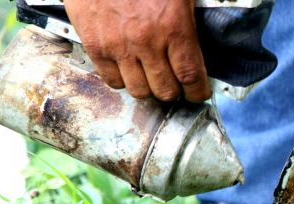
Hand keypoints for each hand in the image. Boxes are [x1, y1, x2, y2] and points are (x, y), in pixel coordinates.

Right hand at [64, 0, 210, 101]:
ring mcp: (119, 46)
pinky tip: (127, 69)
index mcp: (173, 25)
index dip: (197, 92)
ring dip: (148, 88)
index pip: (190, 75)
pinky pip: (112, 81)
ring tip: (150, 76)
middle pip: (166, 90)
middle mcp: (147, 40)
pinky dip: (122, 80)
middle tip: (174, 84)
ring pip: (139, 91)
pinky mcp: (96, 46)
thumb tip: (198, 47)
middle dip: (173, 91)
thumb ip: (188, 20)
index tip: (198, 94)